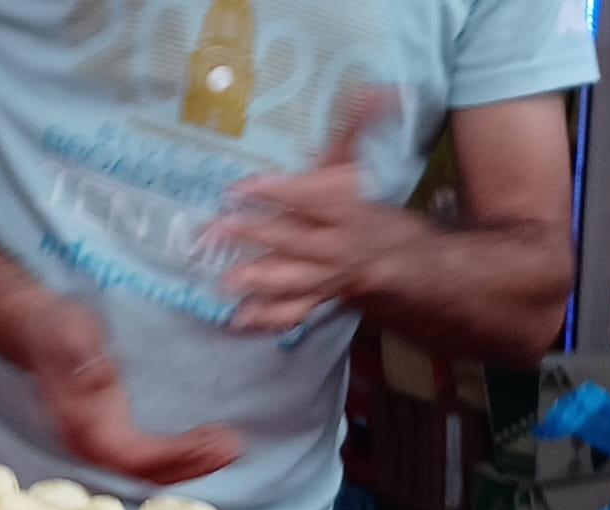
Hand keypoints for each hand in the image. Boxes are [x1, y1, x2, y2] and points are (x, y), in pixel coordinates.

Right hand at [20, 296, 241, 484]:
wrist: (35, 327)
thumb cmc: (54, 326)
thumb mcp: (68, 330)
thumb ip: (81, 355)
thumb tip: (99, 380)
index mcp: (86, 430)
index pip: (138, 459)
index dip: (178, 457)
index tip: (213, 444)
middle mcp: (95, 447)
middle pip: (153, 474)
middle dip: (196, 465)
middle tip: (235, 448)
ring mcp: (105, 445)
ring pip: (156, 472)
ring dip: (196, 464)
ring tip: (232, 447)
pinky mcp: (115, 437)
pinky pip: (153, 460)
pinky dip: (184, 458)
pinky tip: (209, 444)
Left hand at [215, 91, 416, 334]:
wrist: (394, 264)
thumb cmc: (366, 212)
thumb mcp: (356, 168)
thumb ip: (357, 126)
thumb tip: (374, 88)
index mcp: (342, 211)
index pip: (307, 199)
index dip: (275, 193)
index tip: (241, 188)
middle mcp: (333, 247)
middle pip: (291, 241)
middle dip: (252, 237)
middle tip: (215, 232)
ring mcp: (324, 278)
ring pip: (291, 281)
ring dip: (258, 283)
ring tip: (226, 282)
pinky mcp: (315, 300)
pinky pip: (293, 314)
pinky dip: (267, 319)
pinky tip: (240, 321)